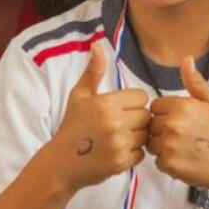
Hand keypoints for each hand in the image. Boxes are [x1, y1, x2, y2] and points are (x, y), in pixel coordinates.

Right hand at [47, 42, 149, 191]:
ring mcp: (119, 144)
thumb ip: (93, 71)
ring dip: (137, 137)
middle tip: (121, 125)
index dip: (133, 103)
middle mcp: (115, 122)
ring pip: (146, 135)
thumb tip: (97, 45)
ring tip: (120, 138)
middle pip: (146, 116)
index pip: (141, 97)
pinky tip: (118, 151)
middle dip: (136, 120)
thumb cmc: (72, 125)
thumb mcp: (79, 96)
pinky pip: (142, 154)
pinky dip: (133, 154)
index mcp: (106, 103)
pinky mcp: (122, 162)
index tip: (120, 109)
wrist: (62, 162)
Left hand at [147, 57, 208, 198]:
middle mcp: (173, 124)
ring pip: (151, 143)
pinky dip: (167, 162)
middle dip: (163, 129)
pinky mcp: (169, 165)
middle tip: (185, 137)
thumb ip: (196, 82)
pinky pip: (157, 160)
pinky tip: (184, 160)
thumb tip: (185, 59)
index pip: (156, 106)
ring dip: (163, 146)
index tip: (182, 121)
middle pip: (151, 124)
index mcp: (183, 106)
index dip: (167, 113)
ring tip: (184, 148)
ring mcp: (169, 146)